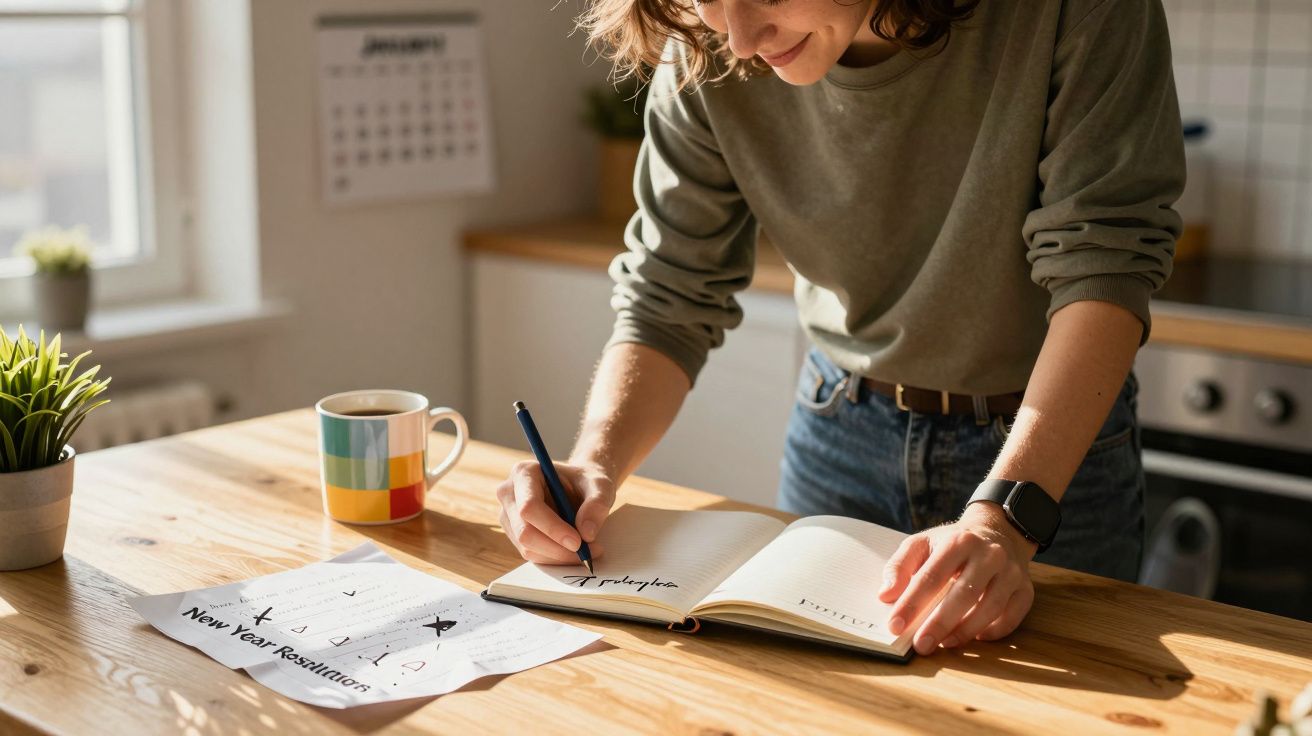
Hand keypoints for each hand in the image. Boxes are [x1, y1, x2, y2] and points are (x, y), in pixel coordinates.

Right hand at [494, 460, 615, 564]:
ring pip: (528, 548)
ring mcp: (509, 516)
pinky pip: (532, 554)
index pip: (529, 507)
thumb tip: (586, 533)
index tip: (578, 541)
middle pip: (525, 531)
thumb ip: (597, 504)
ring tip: (587, 550)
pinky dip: (555, 558)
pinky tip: (573, 551)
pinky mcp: (515, 534)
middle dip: (557, 548)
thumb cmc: (586, 481)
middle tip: (588, 553)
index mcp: (524, 473)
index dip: (552, 528)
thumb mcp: (600, 485)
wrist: (579, 487)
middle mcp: (509, 494)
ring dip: (559, 556)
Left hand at [878, 503, 1037, 654]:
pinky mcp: (1026, 589)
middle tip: (921, 645)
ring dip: (965, 631)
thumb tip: (885, 595)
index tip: (895, 625)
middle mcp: (989, 554)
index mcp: (959, 541)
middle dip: (940, 623)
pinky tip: (974, 638)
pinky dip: (993, 632)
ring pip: (990, 607)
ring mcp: (1011, 572)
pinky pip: (1012, 617)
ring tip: (943, 644)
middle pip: (964, 593)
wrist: (997, 532)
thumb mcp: (921, 544)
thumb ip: (899, 566)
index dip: (911, 603)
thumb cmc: (952, 544)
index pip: (932, 576)